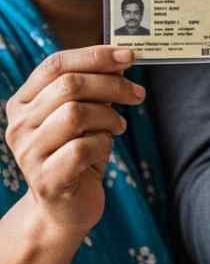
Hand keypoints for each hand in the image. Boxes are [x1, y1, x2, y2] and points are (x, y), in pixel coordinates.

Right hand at [3, 46, 142, 236]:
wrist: (65, 207)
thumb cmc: (78, 154)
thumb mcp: (85, 115)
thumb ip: (95, 88)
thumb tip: (121, 58)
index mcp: (23, 102)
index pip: (55, 65)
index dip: (94, 55)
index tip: (128, 55)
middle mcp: (19, 125)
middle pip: (69, 85)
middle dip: (112, 85)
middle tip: (137, 95)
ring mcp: (28, 152)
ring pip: (75, 113)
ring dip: (108, 116)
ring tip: (117, 126)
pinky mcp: (45, 179)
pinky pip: (81, 148)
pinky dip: (103, 143)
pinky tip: (104, 148)